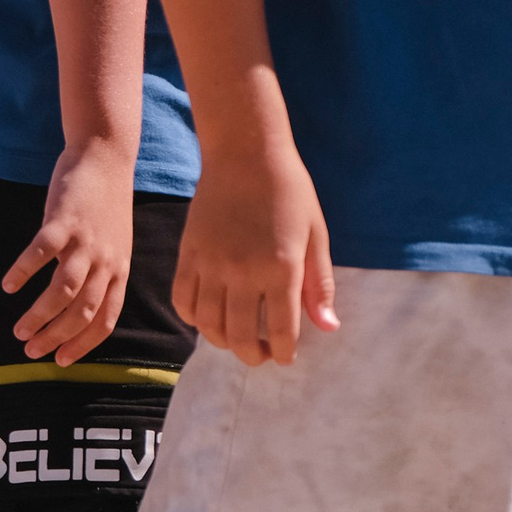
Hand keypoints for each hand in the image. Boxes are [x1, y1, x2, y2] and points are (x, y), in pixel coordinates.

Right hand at [5, 143, 133, 365]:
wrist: (106, 157)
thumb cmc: (105, 205)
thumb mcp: (114, 245)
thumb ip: (100, 274)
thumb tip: (75, 307)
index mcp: (119, 272)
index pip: (105, 320)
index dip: (83, 345)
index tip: (60, 362)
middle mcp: (106, 262)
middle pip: (83, 312)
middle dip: (56, 337)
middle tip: (31, 350)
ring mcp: (86, 242)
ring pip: (64, 291)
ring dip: (40, 315)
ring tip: (19, 330)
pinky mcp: (64, 221)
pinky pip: (41, 253)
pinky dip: (23, 272)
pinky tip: (8, 285)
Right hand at [174, 141, 337, 364]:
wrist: (245, 154)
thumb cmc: (289, 193)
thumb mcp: (315, 236)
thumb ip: (319, 285)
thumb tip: (328, 328)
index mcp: (281, 268)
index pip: (282, 331)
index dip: (284, 353)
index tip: (285, 357)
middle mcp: (243, 272)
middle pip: (241, 337)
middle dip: (253, 356)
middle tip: (261, 354)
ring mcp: (211, 264)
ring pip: (209, 324)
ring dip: (223, 341)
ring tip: (236, 338)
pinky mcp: (188, 254)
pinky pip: (183, 300)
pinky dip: (193, 318)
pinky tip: (208, 316)